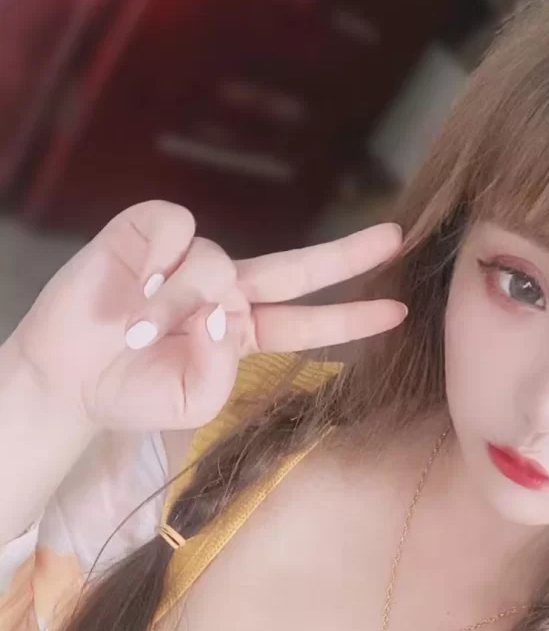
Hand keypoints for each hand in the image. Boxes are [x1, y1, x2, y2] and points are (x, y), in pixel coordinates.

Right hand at [7, 201, 405, 433]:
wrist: (68, 376)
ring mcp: (191, 258)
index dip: (350, 319)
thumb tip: (225, 306)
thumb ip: (226, 364)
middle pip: (298, 269)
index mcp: (242, 334)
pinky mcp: (152, 229)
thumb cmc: (132, 391)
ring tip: (142, 327)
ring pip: (221, 262)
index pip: (307, 324)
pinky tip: (136, 285)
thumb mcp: (195, 401)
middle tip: (395, 237)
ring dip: (183, 300)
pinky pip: (180, 229)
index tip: (398, 311)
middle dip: (348, 256)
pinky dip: (162, 260)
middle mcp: (225, 291)